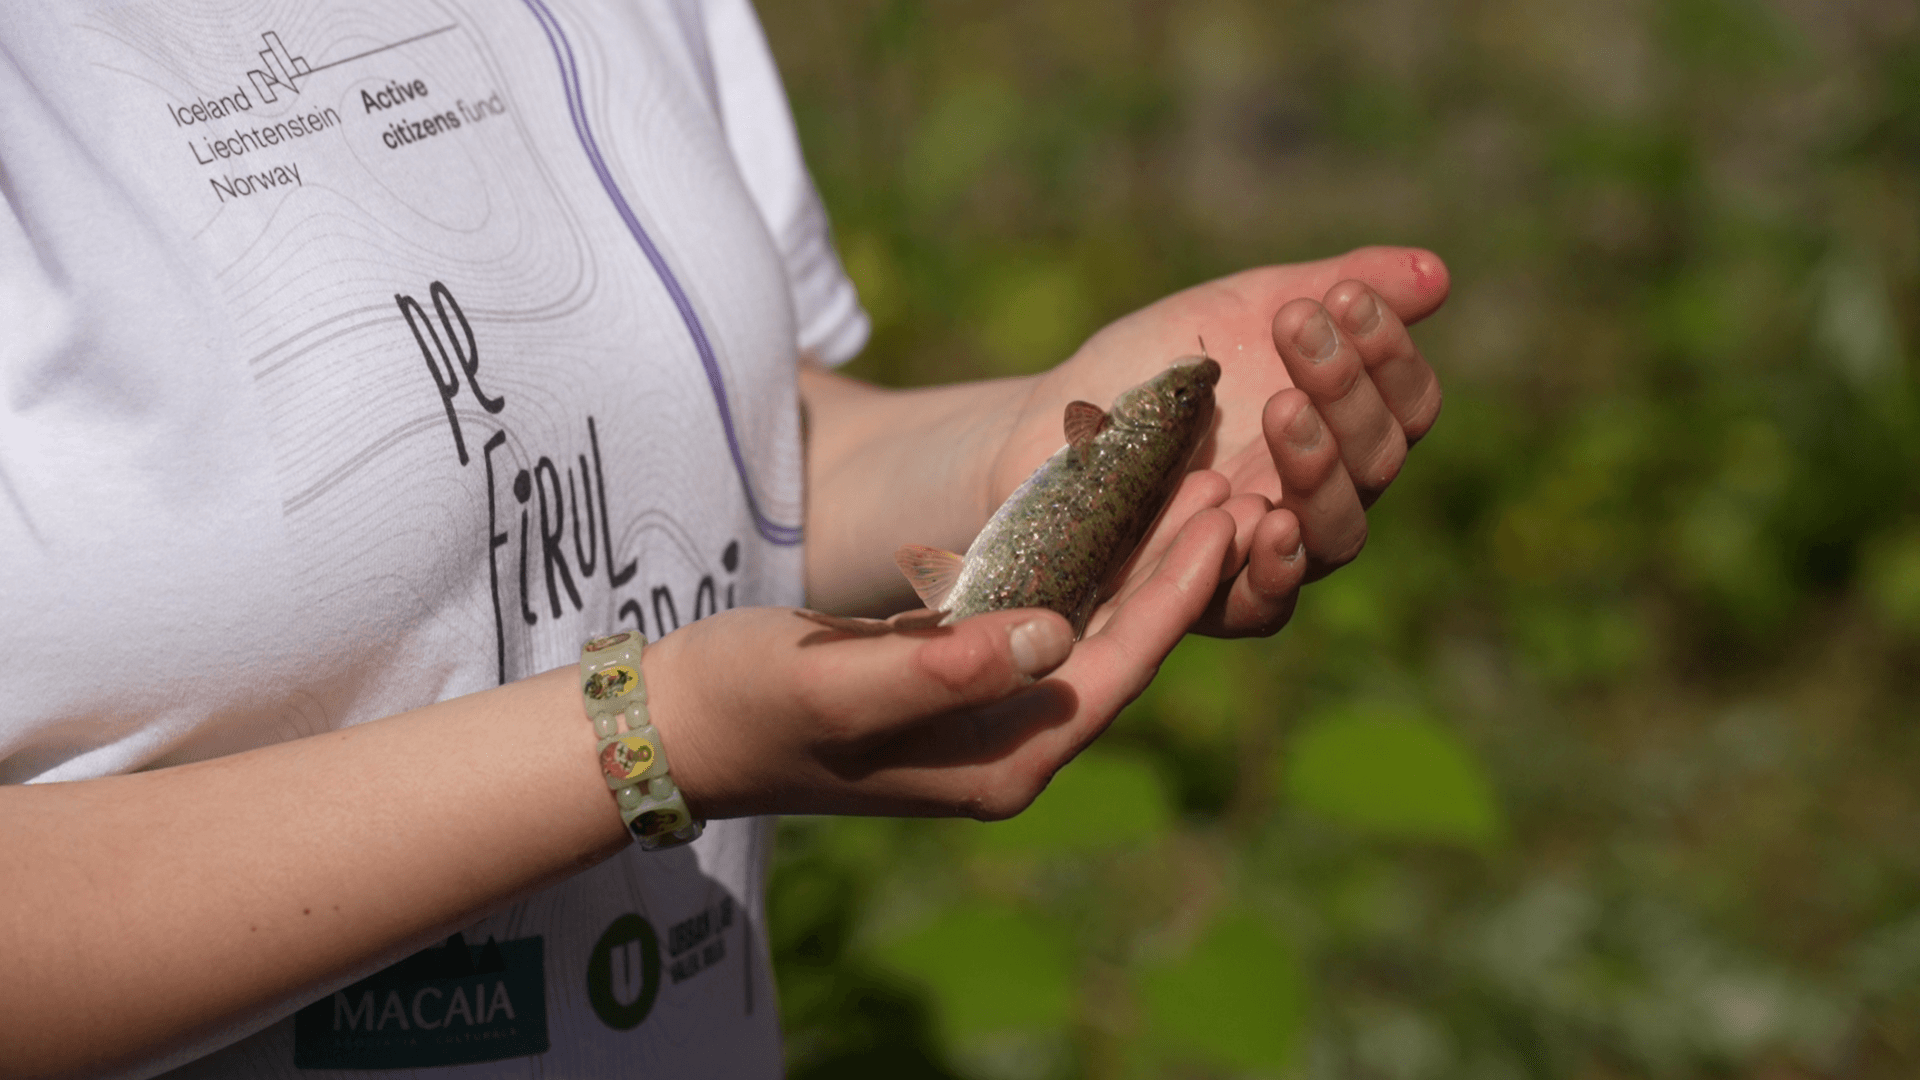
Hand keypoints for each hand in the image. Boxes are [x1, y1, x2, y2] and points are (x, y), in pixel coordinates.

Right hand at [646, 508, 1237, 817]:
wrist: (679, 725)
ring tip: (1187, 483)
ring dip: (1138, 559)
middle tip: (1232, 482)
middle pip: (1119, 651)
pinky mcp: (963, 682)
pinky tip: (1104, 509)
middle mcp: (1010, 748)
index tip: (1226, 514)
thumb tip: (1052, 633)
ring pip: (1089, 632)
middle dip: (1176, 569)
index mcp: (1001, 765)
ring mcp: (988, 719)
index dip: (1176, 593)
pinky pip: (1044, 618)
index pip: (1115, 671)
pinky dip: (1081, 563)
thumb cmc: (747, 706)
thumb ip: (943, 668)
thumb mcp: (836, 686)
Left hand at [991, 246, 1448, 637]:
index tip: (1341, 297)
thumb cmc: (1151, 369)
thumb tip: (1436, 273)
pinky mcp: (1210, 599)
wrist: (1051, 425)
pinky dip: (1273, 566)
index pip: (1405, 403)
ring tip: (1284, 409)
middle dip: (1347, 387)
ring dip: (1321, 468)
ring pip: (1339, 533)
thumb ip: (1330, 288)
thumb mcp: (1237, 310)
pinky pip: (1265, 605)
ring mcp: (1269, 549)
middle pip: (1378, 460)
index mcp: (1341, 427)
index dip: (1388, 351)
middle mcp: (1320, 493)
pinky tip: (1265, 520)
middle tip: (1298, 327)